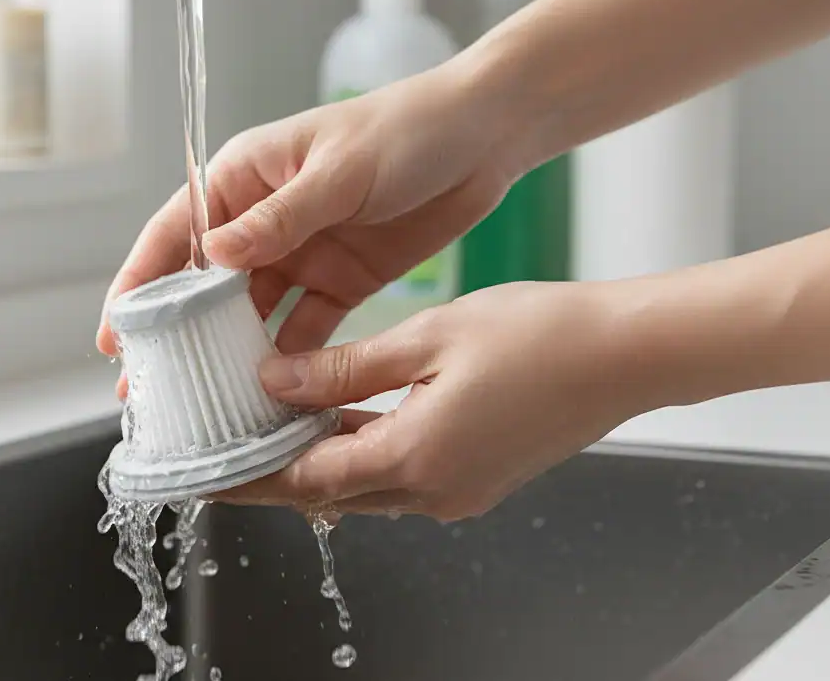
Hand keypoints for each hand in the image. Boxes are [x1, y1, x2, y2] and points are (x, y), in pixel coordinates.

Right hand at [96, 57, 526, 394]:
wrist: (486, 136)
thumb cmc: (407, 128)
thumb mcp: (340, 170)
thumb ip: (280, 218)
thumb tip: (213, 253)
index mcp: (247, 176)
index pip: (178, 231)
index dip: (141, 283)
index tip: (115, 333)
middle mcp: (266, 220)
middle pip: (207, 285)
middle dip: (178, 337)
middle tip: (150, 391)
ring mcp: (303, 254)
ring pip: (252, 315)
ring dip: (231, 358)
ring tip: (207, 408)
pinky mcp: (342, 281)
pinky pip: (306, 330)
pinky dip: (292, 364)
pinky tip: (276, 400)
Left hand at [212, 281, 665, 521]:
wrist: (627, 354)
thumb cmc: (540, 335)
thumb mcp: (428, 338)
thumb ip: (345, 367)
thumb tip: (277, 384)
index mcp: (415, 458)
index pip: (304, 481)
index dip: (247, 478)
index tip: (202, 474)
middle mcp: (434, 491)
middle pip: (328, 494)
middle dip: (272, 476)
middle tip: (221, 454)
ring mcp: (459, 492)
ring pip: (365, 487)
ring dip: (317, 464)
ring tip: (269, 431)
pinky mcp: (477, 479)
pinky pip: (400, 477)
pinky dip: (361, 455)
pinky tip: (338, 422)